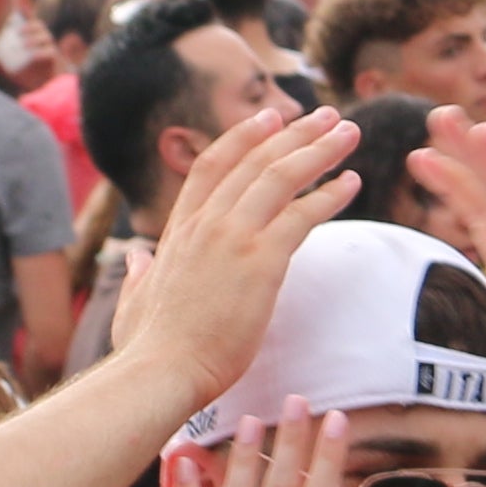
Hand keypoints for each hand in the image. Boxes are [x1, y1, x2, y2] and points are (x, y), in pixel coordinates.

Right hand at [122, 102, 361, 401]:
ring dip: (320, 150)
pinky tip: (352, 184)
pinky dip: (330, 195)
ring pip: (282, 176)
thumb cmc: (147, 348)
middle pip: (255, 160)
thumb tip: (134, 257)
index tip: (270, 117)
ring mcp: (232, 238)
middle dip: (295, 132)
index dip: (244, 137)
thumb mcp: (134, 299)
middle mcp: (206, 223)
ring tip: (349, 133)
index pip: (213, 165)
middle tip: (327, 115)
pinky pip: (303, 216)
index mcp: (179, 229)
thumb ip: (138, 273)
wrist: (161, 371)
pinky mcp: (261, 262)